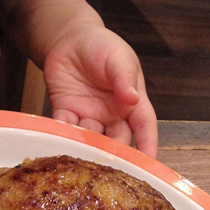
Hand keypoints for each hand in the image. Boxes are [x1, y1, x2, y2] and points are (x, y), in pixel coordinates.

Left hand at [44, 25, 157, 157]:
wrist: (70, 40)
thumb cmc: (101, 46)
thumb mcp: (118, 57)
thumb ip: (125, 78)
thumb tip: (132, 98)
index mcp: (132, 102)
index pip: (144, 126)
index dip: (148, 145)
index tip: (149, 164)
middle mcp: (112, 115)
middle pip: (118, 141)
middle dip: (116, 155)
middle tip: (111, 170)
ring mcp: (89, 116)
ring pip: (91, 140)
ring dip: (87, 149)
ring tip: (84, 158)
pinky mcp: (66, 112)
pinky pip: (65, 128)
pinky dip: (62, 134)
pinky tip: (60, 138)